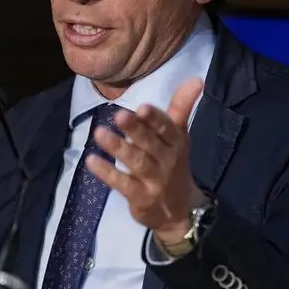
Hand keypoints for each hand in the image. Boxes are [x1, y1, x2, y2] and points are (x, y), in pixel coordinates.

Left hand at [85, 76, 203, 240]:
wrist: (179, 210)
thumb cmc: (172, 163)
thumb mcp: (179, 136)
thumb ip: (181, 107)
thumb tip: (196, 78)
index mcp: (176, 142)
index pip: (167, 128)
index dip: (155, 119)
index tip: (142, 107)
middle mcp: (167, 160)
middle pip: (150, 143)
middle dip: (135, 130)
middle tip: (119, 115)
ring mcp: (153, 180)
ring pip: (135, 162)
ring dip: (117, 148)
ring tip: (99, 133)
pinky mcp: (139, 197)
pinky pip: (121, 184)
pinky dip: (107, 172)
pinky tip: (91, 160)